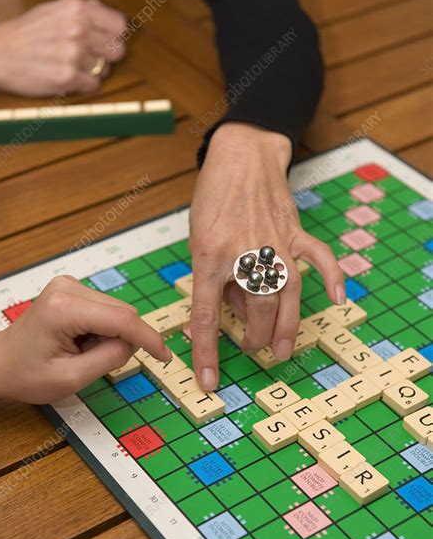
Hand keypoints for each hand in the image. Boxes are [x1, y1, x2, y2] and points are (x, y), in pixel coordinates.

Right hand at [0, 0, 126, 95]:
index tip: (106, 42)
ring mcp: (74, 54)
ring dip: (93, 72)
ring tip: (72, 66)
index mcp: (77, 9)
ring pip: (105, 70)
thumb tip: (108, 16)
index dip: (115, 36)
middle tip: (90, 58)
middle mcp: (78, 29)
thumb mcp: (54, 10)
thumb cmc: (27, 33)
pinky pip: (93, 86)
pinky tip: (70, 78)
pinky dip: (84, 85)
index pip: (120, 26)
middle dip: (106, 56)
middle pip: (117, 51)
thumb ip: (83, 12)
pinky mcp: (68, 77)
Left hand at [0, 276, 170, 402]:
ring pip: (117, 312)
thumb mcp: (71, 379)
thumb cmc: (25, 374)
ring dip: (110, 336)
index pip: (123, 319)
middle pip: (122, 313)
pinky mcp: (72, 288)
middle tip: (94, 362)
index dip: (149, 339)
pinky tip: (80, 342)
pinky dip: (102, 330)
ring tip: (81, 352)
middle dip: (121, 341)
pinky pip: (106, 310)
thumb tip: (135, 343)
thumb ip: (110, 358)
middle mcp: (68, 287)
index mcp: (64, 308)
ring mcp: (69, 284)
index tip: (165, 357)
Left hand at [189, 122, 344, 390]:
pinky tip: (340, 297)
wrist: (240, 156)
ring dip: (286, 326)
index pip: (206, 315)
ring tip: (283, 350)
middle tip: (254, 350)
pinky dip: (332, 277)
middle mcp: (244, 254)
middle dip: (255, 337)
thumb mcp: (199, 241)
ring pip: (286, 294)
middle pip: (255, 309)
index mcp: (210, 256)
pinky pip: (318, 257)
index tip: (208, 382)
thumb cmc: (212, 200)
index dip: (206, 352)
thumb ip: (215, 279)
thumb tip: (233, 314)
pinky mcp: (294, 232)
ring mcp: (274, 243)